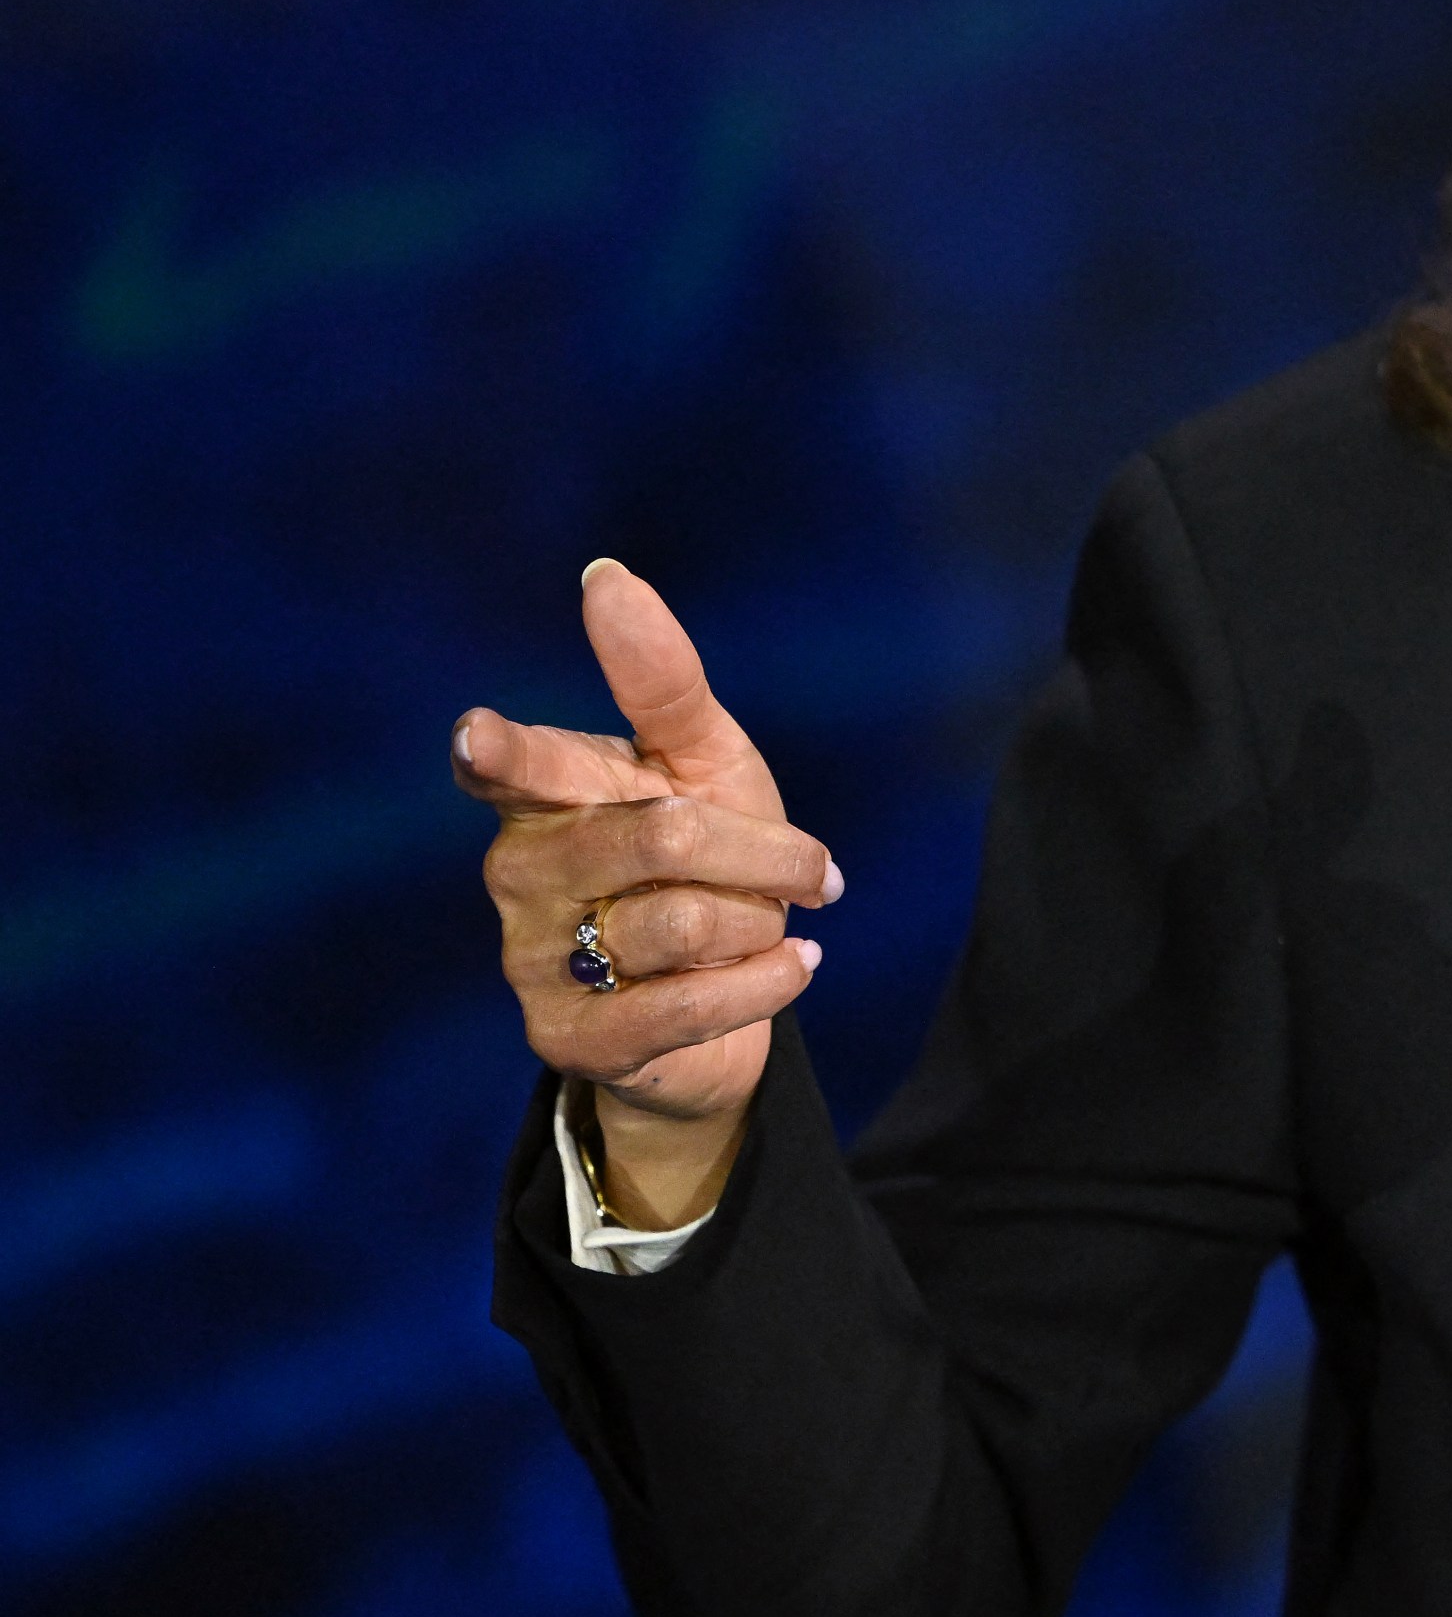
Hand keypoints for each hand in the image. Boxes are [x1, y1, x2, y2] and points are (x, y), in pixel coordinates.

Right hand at [456, 560, 839, 1225]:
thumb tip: (606, 576)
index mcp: (545, 794)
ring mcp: (533, 960)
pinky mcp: (570, 1040)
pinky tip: (792, 966)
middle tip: (808, 869)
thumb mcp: (706, 764)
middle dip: (763, 851)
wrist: (733, 998)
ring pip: (682, 920)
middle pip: (661, 836)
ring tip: (761, 927)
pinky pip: (683, 1004)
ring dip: (759, 921)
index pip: (517, 766)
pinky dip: (764, 981)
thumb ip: (661, 682)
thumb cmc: (711, 862)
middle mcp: (521, 872)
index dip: (504, 751)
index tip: (478, 734)